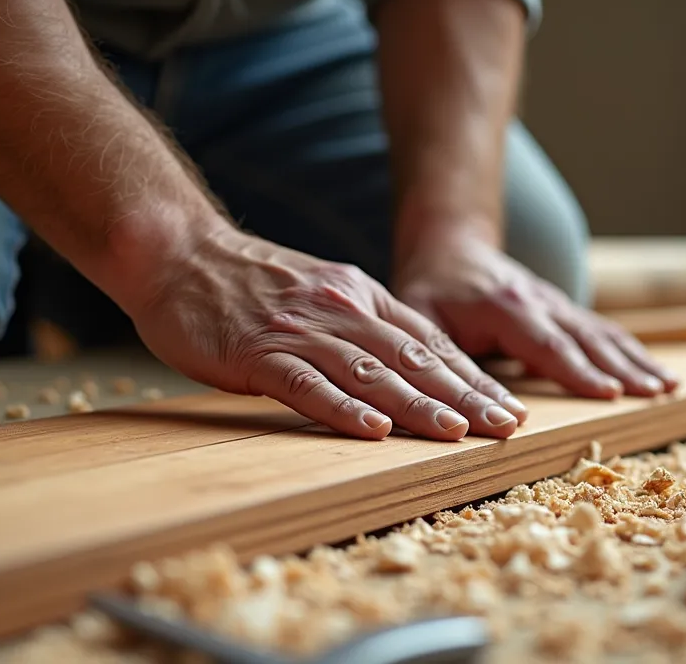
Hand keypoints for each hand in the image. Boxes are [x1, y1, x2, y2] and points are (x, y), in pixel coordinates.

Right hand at [131, 227, 529, 440]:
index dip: (471, 376)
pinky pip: (307, 385)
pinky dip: (342, 409)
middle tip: (506, 427)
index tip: (508, 406)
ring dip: (417, 405)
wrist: (177, 252)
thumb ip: (359, 323)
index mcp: (359, 295)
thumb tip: (406, 366)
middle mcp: (340, 309)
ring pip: (370, 373)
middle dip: (464, 395)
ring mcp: (300, 331)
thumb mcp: (319, 292)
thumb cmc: (246, 282)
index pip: (429, 342)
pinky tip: (374, 431)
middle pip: (413, 358)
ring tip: (457, 433)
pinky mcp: (258, 352)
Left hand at [392, 233, 679, 398]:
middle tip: (653, 396)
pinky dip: (633, 353)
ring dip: (636, 361)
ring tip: (667, 388)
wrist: (449, 248)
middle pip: (585, 338)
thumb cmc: (430, 291)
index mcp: (503, 306)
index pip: (545, 342)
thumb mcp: (420, 320)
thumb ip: (440, 357)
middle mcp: (538, 301)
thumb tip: (461, 403)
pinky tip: (660, 375)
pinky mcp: (565, 310)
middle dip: (621, 368)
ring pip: (602, 334)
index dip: (576, 370)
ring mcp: (556, 303)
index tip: (608, 394)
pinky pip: (603, 332)